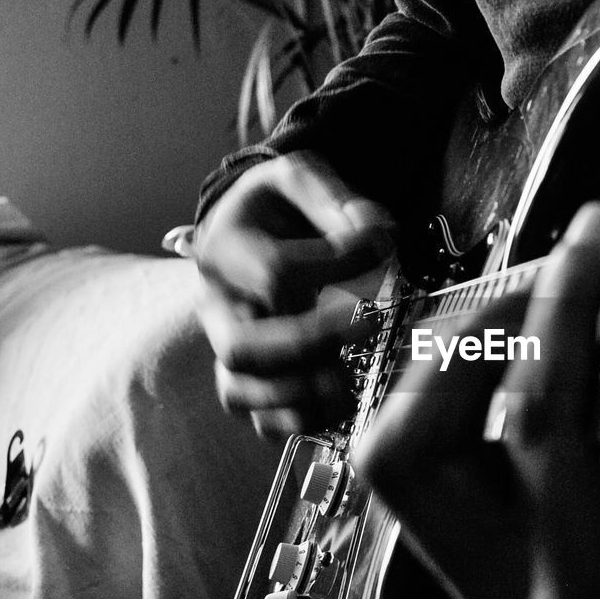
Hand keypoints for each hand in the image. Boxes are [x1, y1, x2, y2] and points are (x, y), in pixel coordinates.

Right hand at [194, 152, 395, 439]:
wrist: (252, 226)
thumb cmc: (279, 205)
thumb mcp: (300, 177)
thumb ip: (336, 199)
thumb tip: (379, 236)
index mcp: (224, 250)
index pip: (278, 274)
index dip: (339, 266)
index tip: (383, 248)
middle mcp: (216, 305)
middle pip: (243, 349)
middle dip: (309, 346)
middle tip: (367, 328)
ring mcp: (228, 344)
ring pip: (241, 392)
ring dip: (301, 395)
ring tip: (349, 379)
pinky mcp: (248, 375)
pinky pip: (257, 419)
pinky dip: (296, 421)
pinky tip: (336, 404)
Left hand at [353, 203, 599, 598]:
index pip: (536, 429)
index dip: (560, 311)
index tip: (594, 233)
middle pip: (407, 458)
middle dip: (462, 346)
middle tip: (545, 280)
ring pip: (402, 470)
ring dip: (446, 376)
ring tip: (533, 310)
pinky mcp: (499, 585)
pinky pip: (437, 481)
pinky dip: (460, 407)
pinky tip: (533, 361)